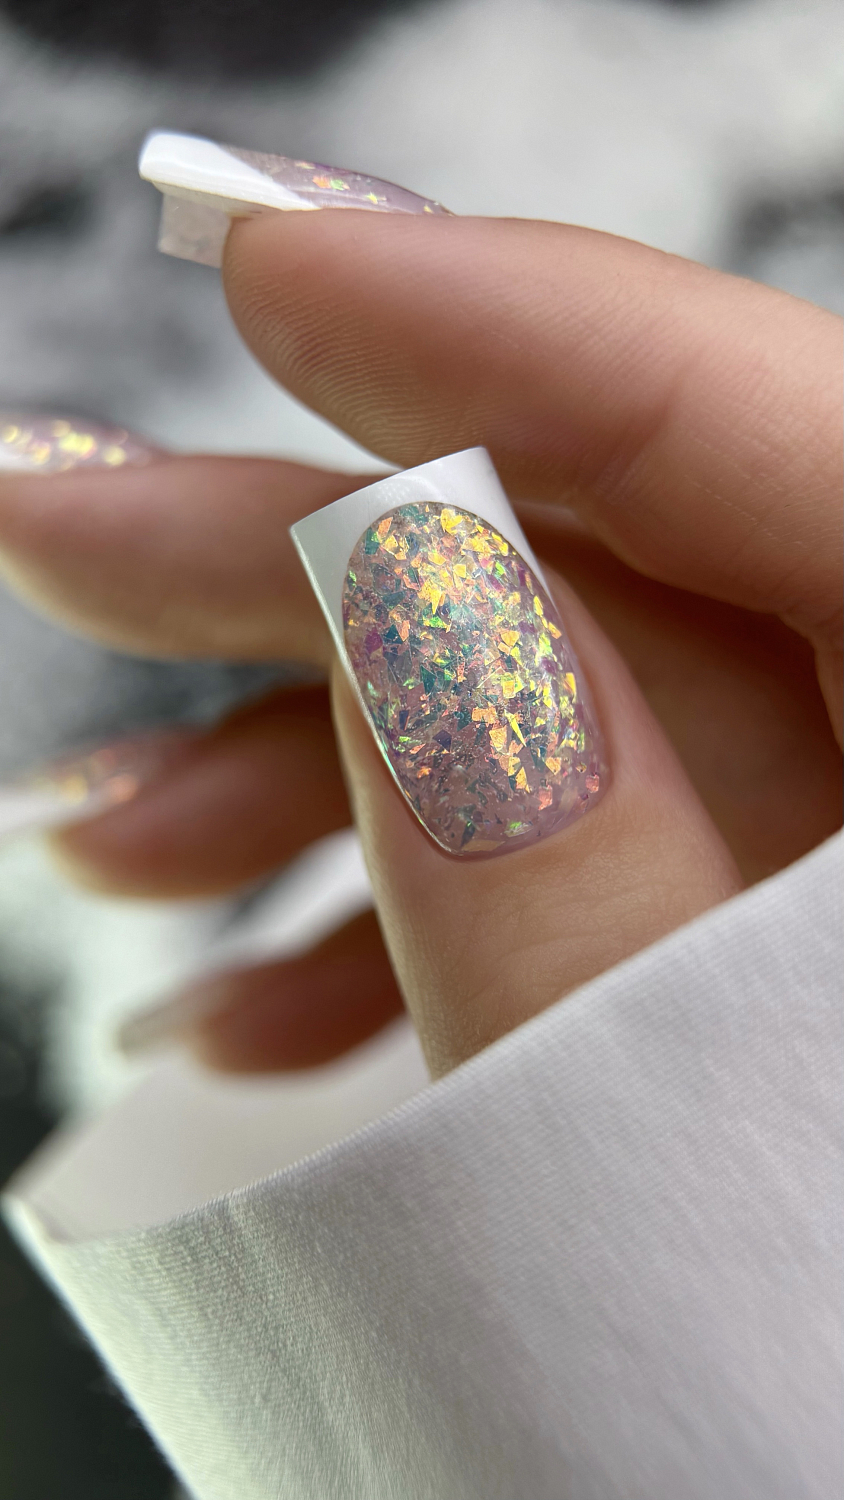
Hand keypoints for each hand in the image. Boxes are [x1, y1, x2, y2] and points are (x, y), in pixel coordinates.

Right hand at [0, 214, 839, 1074]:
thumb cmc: (829, 1478)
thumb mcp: (664, 1155)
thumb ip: (569, 889)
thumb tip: (408, 589)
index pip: (796, 444)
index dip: (520, 335)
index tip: (272, 266)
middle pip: (639, 573)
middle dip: (333, 561)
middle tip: (84, 536)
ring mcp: (831, 878)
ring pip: (586, 726)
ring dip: (333, 773)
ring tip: (122, 843)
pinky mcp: (765, 961)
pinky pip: (604, 874)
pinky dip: (428, 921)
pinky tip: (266, 996)